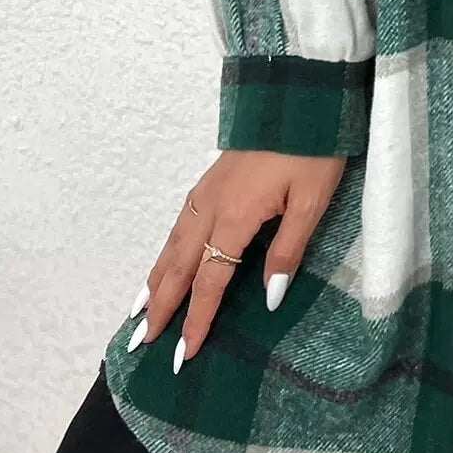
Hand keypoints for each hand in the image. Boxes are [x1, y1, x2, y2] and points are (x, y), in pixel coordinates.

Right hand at [125, 150, 345, 370]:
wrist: (300, 99)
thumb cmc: (312, 150)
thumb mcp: (311, 202)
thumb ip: (287, 251)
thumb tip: (268, 298)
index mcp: (234, 218)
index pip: (210, 281)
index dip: (197, 319)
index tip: (183, 354)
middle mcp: (210, 208)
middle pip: (178, 267)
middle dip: (161, 308)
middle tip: (141, 344)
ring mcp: (206, 192)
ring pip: (172, 245)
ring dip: (155, 281)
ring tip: (140, 312)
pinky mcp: (210, 181)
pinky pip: (178, 226)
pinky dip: (164, 252)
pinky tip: (165, 261)